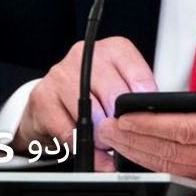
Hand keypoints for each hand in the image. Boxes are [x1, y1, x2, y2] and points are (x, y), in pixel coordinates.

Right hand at [14, 36, 156, 169]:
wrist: (50, 102)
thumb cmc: (94, 94)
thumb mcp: (121, 87)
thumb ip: (137, 98)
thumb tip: (152, 119)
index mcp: (113, 49)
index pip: (138, 75)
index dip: (143, 103)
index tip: (145, 119)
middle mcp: (86, 55)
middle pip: (114, 95)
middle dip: (121, 123)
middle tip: (123, 136)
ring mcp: (61, 73)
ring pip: (91, 113)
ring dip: (102, 136)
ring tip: (106, 142)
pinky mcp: (43, 95)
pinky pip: (69, 130)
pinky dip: (82, 145)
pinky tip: (87, 145)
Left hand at [98, 66, 195, 183]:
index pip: (185, 129)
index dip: (151, 124)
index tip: (126, 115)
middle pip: (173, 151)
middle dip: (135, 140)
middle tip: (108, 127)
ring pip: (173, 166)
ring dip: (140, 154)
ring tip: (115, 139)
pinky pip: (180, 173)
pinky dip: (155, 163)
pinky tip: (137, 152)